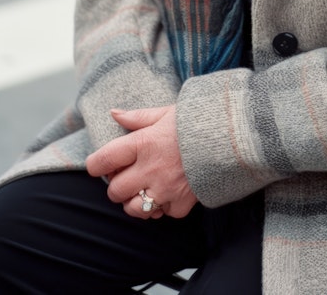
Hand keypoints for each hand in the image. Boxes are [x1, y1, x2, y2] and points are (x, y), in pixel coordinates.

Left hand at [85, 105, 197, 219]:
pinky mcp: (180, 204)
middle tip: (128, 176)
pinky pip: (161, 214)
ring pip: (133, 209)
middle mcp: (150, 169)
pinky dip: (163, 206)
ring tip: (145, 188)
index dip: (96, 165)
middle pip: (115, 191)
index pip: (103, 160)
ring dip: (135, 201)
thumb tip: (114, 112)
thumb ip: (138, 117)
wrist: (231, 138)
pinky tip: (169, 192)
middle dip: (117, 185)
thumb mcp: (165, 113)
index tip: (99, 165)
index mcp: (143, 143)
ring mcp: (165, 189)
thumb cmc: (195, 121)